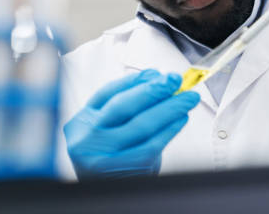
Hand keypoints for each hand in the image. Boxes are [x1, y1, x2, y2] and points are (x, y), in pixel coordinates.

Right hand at [63, 69, 199, 178]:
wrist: (107, 194)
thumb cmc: (112, 157)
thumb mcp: (108, 130)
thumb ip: (125, 105)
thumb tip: (155, 78)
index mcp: (80, 124)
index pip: (106, 94)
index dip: (134, 80)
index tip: (156, 73)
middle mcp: (87, 140)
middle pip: (123, 106)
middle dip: (153, 90)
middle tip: (174, 80)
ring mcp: (103, 157)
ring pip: (142, 125)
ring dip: (169, 108)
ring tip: (187, 99)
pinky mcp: (122, 171)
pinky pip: (152, 145)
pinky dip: (169, 129)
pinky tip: (181, 119)